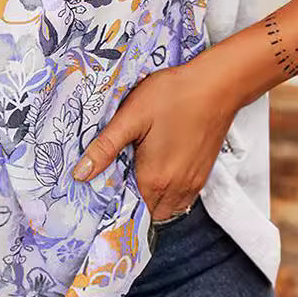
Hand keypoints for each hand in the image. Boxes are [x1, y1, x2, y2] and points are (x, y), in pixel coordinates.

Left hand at [70, 52, 238, 220]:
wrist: (217, 85)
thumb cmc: (173, 95)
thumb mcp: (132, 116)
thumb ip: (105, 147)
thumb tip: (80, 174)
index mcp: (154, 179)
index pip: (128, 209)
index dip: (113, 199)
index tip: (103, 184)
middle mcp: (176, 189)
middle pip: (147, 212)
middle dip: (132, 199)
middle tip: (120, 173)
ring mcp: (193, 183)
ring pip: (166, 208)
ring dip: (151, 198)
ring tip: (139, 169)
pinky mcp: (204, 174)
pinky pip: (182, 197)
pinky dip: (168, 191)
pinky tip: (160, 165)